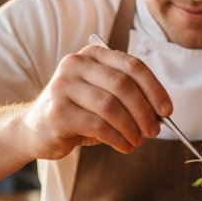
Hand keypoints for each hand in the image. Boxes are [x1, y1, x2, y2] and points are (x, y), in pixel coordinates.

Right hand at [23, 45, 171, 158]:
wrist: (35, 129)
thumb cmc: (78, 113)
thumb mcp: (104, 97)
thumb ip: (129, 98)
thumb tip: (161, 113)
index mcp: (93, 54)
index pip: (132, 66)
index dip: (154, 89)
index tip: (166, 110)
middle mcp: (76, 64)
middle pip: (123, 85)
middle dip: (144, 111)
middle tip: (154, 131)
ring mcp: (63, 86)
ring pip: (111, 106)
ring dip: (131, 128)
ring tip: (137, 141)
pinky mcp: (57, 112)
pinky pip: (98, 126)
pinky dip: (117, 138)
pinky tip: (124, 146)